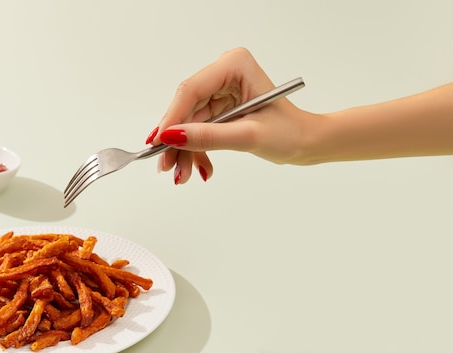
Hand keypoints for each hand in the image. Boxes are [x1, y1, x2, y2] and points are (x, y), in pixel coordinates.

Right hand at [146, 47, 315, 183]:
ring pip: (189, 122)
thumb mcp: (248, 136)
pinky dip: (196, 150)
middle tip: (167, 167)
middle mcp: (224, 73)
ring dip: (185, 150)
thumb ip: (209, 136)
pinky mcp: (220, 107)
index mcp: (235, 65)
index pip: (191, 90)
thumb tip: (171, 137)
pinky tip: (200, 168)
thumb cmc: (290, 133)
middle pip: (186, 108)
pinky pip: (197, 129)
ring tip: (184, 175)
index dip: (172, 118)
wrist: (307, 143)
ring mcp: (221, 90)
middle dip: (178, 141)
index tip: (158, 143)